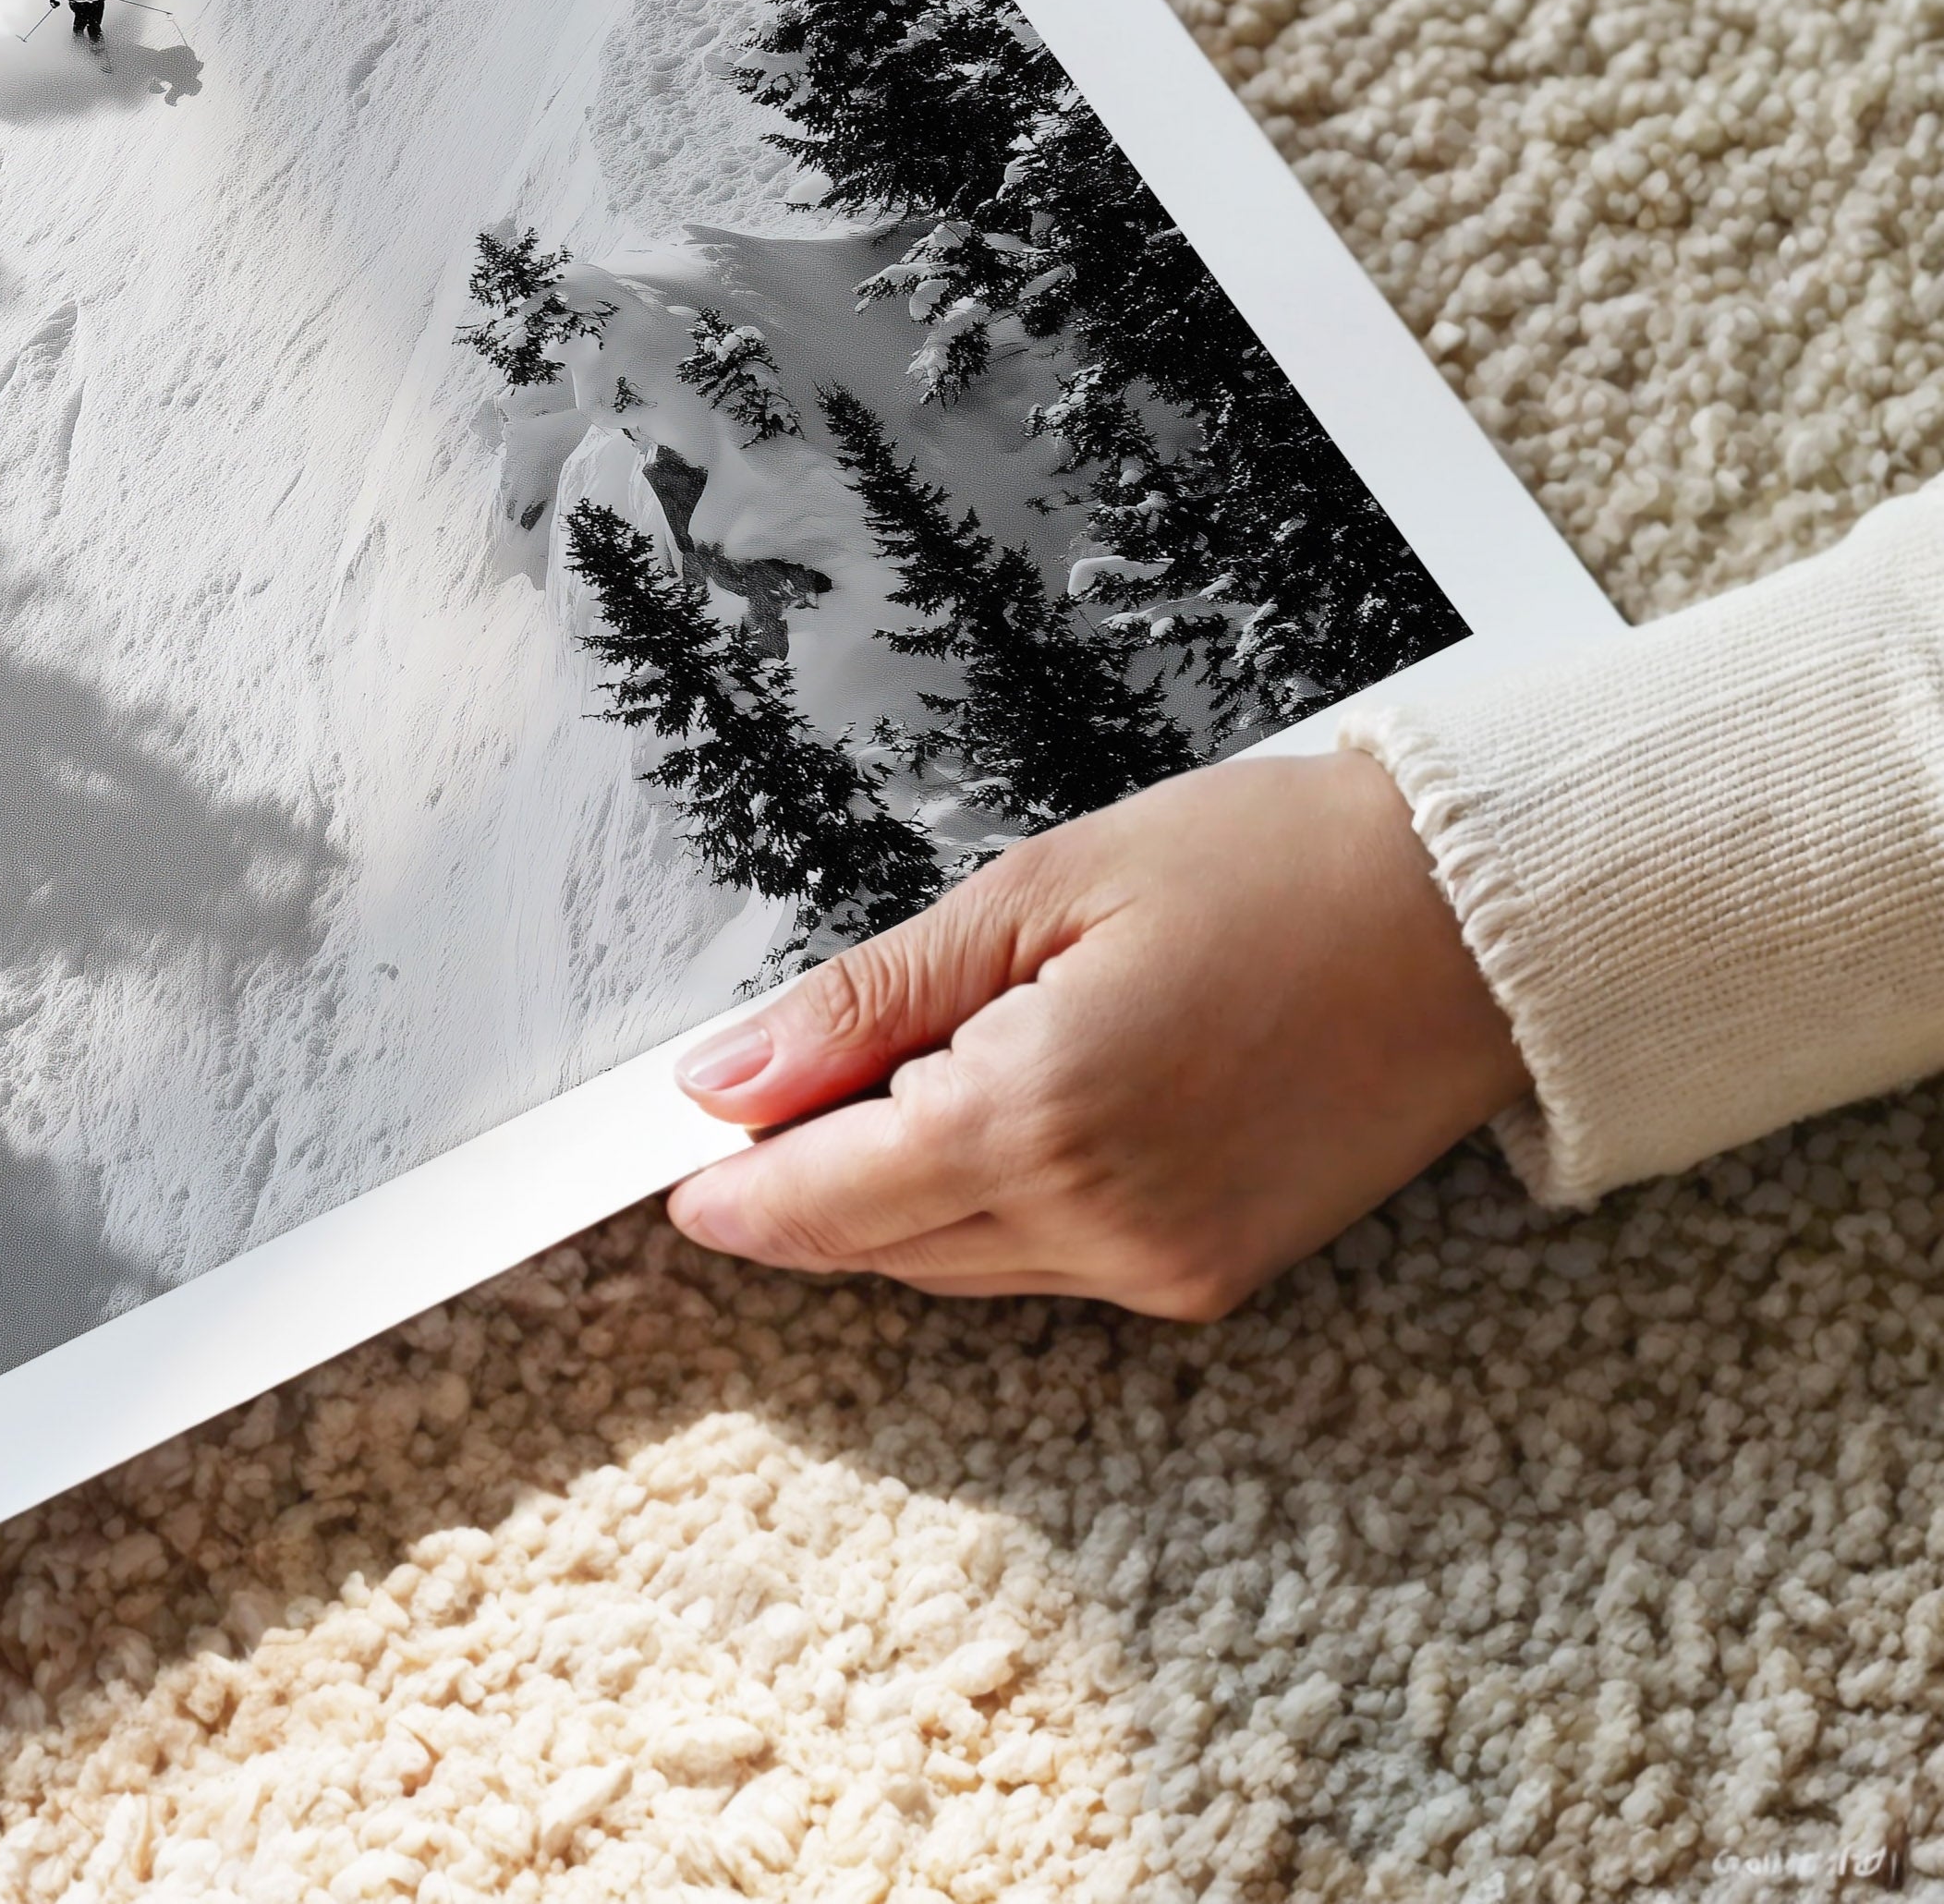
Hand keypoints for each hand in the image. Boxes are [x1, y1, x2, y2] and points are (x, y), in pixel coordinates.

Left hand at [664, 749, 1528, 1318]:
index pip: (828, 1197)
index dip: (738, 1188)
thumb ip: (868, 1000)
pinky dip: (983, 1208)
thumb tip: (725, 1078)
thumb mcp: (1033, 892)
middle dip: (802, 1187)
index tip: (673, 1172)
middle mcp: (1103, 1225)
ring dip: (890, 1199)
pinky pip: (1045, 1266)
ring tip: (860, 1097)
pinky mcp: (1214, 1277)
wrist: (1471, 923)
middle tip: (746, 1113)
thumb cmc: (1264, 867)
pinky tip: (974, 1121)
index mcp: (1041, 1119)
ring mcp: (1166, 1268)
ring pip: (958, 1264)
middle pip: (883, 1243)